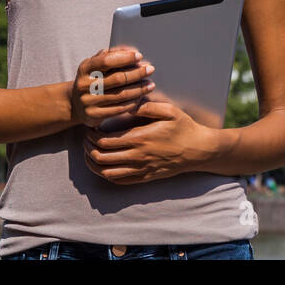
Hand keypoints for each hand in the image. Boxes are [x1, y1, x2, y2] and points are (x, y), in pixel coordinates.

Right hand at [68, 47, 154, 127]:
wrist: (75, 104)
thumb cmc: (93, 79)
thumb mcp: (96, 65)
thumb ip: (112, 55)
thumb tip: (131, 50)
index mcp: (84, 68)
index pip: (106, 61)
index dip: (124, 57)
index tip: (139, 56)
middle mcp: (84, 85)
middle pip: (117, 79)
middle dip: (137, 73)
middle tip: (150, 69)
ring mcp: (88, 101)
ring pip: (120, 95)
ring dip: (139, 89)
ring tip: (150, 84)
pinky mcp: (93, 115)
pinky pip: (118, 109)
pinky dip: (132, 103)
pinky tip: (140, 98)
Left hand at [81, 99, 224, 184]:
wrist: (199, 150)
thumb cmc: (184, 128)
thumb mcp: (169, 111)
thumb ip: (147, 107)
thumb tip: (128, 104)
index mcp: (140, 138)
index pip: (105, 141)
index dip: (92, 135)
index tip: (90, 128)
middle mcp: (138, 156)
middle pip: (101, 157)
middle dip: (88, 148)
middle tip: (86, 139)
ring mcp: (141, 169)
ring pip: (106, 172)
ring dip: (93, 163)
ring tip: (90, 153)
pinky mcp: (145, 178)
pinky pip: (119, 180)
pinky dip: (106, 174)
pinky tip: (104, 165)